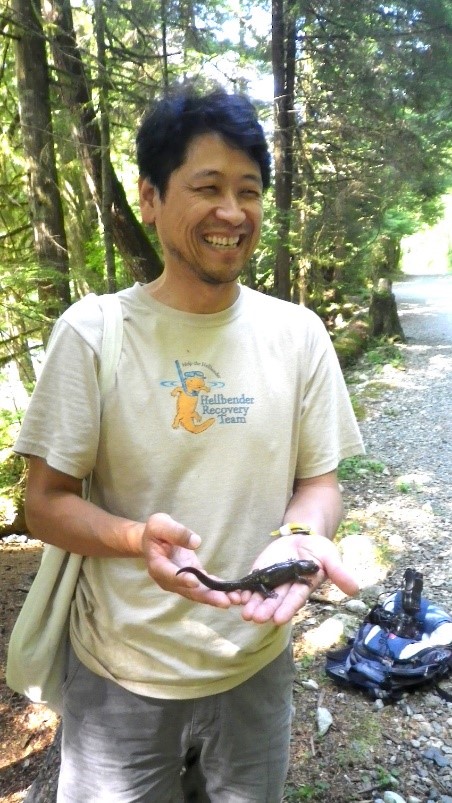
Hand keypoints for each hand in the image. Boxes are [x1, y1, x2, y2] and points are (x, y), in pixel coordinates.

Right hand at [141, 512, 231, 607]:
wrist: (153, 540)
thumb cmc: (155, 531)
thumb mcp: (160, 524)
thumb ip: (176, 532)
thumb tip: (196, 541)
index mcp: (158, 565)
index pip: (170, 574)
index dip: (182, 579)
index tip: (195, 582)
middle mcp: (169, 579)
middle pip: (188, 591)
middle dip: (207, 596)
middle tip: (225, 601)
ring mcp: (180, 582)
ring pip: (198, 593)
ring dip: (216, 597)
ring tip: (235, 600)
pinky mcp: (192, 580)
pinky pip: (205, 587)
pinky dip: (218, 591)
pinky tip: (233, 594)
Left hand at [241, 533, 358, 625]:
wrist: (302, 538)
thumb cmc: (319, 549)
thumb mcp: (330, 557)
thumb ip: (339, 572)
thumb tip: (355, 589)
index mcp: (303, 588)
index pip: (295, 600)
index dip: (287, 608)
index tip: (278, 619)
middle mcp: (286, 590)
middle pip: (276, 602)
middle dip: (266, 610)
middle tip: (256, 618)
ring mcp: (272, 583)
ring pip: (261, 597)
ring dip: (253, 605)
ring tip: (245, 613)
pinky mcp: (260, 574)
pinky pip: (251, 584)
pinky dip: (243, 591)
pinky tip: (235, 597)